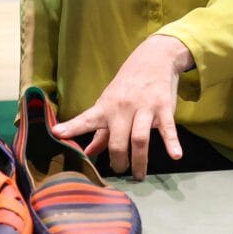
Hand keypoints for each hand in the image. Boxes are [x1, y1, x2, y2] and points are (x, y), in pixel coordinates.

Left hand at [52, 35, 192, 179]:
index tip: (57, 134)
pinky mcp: (163, 107)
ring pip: (139, 139)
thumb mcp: (110, 103)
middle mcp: (122, 108)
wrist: (153, 58)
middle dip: (118, 161)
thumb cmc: (127, 86)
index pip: (86, 120)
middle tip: (120, 171)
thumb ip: (101, 132)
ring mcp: (143, 107)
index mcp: (106, 107)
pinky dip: (172, 142)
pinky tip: (175, 155)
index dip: (72, 127)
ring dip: (139, 161)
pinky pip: (167, 128)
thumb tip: (88, 153)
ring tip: (138, 175)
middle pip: (117, 141)